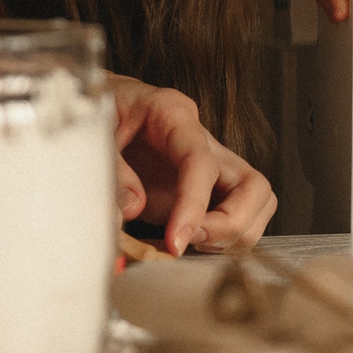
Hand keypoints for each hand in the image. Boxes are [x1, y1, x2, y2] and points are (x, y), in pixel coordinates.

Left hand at [109, 76, 277, 254]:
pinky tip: (181, 245)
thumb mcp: (96, 132)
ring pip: (257, 206)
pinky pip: (238, 219)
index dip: (194, 206)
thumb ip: (113, 171)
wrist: (101, 107)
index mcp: (175, 117)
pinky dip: (219, 243)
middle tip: (186, 243)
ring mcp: (213, 167)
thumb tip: (132, 208)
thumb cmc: (103, 113)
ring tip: (182, 245)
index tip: (175, 243)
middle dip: (229, 226)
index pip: (202, 163)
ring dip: (229, 238)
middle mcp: (206, 142)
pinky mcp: (210, 191)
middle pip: (254, 187)